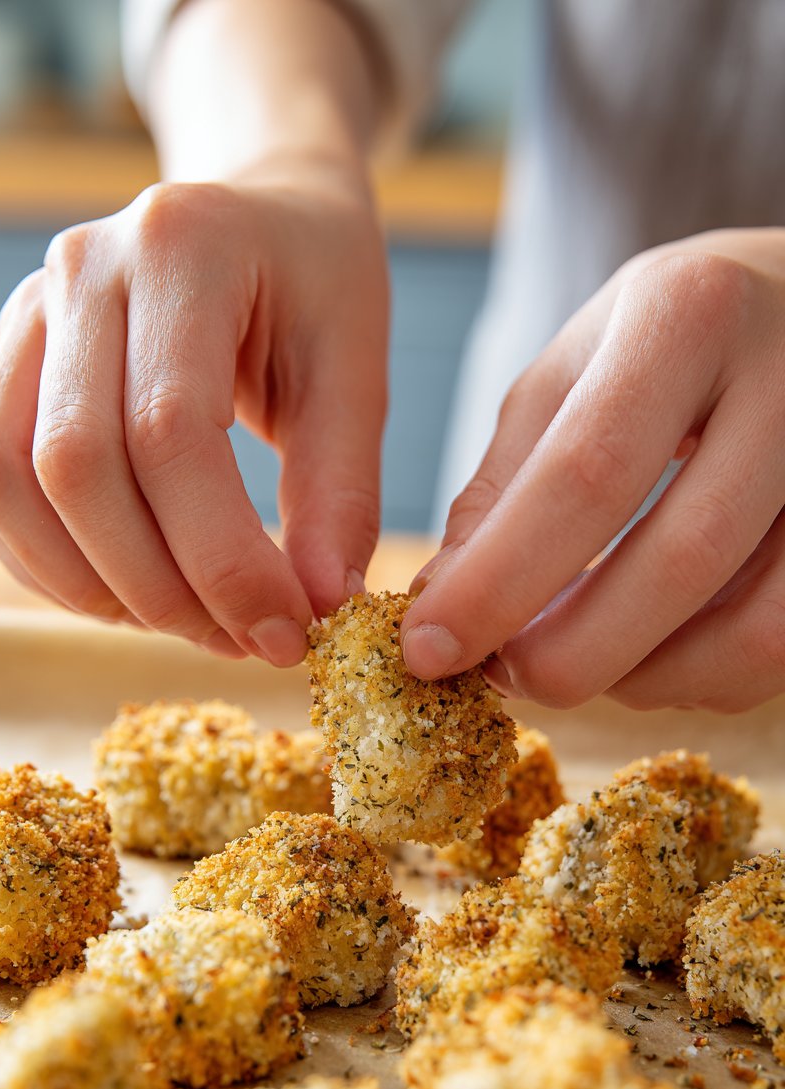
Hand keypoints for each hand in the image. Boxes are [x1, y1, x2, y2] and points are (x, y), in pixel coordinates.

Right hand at [0, 171, 387, 663]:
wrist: (260, 214)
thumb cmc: (316, 286)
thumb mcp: (359, 372)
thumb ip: (341, 492)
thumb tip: (317, 608)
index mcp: (182, 246)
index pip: (170, 433)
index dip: (222, 558)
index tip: (285, 632)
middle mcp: (80, 272)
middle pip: (75, 467)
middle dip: (159, 587)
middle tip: (241, 641)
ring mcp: (27, 316)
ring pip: (6, 483)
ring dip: (92, 585)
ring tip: (190, 623)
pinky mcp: (5, 366)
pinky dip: (51, 563)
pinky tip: (133, 589)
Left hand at [402, 228, 784, 711]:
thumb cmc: (672, 336)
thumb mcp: (577, 364)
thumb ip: (509, 477)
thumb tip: (443, 601)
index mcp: (690, 317)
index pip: (588, 473)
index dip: (500, 581)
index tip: (429, 648)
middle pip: (682, 560)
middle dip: (572, 652)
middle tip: (505, 675)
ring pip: (757, 630)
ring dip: (644, 679)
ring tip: (575, 659)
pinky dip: (699, 677)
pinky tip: (647, 652)